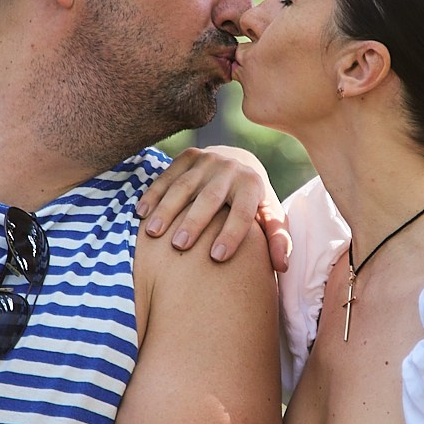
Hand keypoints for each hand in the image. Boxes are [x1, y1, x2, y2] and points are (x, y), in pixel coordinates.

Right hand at [137, 146, 292, 272]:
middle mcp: (230, 169)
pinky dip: (153, 194)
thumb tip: (283, 267)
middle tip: (180, 246)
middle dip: (194, 221)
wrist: (238, 163)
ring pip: (184, 186)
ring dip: (166, 209)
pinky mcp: (187, 157)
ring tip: (153, 232)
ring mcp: (207, 160)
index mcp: (252, 184)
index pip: (243, 211)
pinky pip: (166, 176)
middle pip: (210, 198)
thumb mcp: (270, 217)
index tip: (217, 258)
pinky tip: (141, 213)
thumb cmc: (253, 202)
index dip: (232, 234)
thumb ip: (278, 240)